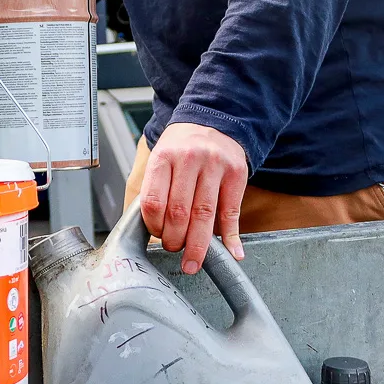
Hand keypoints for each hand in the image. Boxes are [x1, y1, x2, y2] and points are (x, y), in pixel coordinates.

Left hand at [139, 122, 248, 274]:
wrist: (213, 120)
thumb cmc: (181, 147)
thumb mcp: (160, 158)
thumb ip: (153, 190)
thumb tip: (146, 231)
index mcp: (164, 157)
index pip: (155, 200)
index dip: (154, 226)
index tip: (157, 235)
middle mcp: (189, 159)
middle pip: (180, 211)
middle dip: (175, 239)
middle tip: (174, 250)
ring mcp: (215, 165)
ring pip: (205, 214)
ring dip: (198, 245)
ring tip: (192, 263)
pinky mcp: (237, 173)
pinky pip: (231, 211)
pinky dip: (232, 237)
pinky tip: (232, 253)